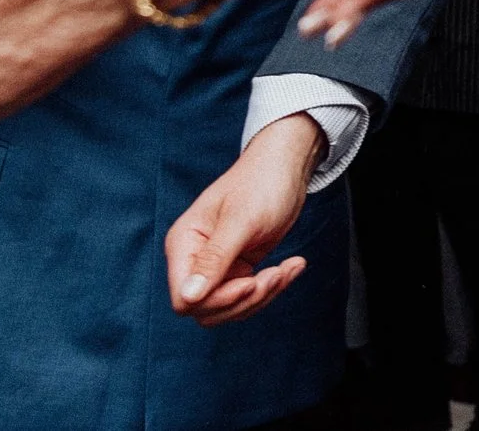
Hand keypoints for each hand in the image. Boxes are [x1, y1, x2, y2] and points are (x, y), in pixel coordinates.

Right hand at [167, 114, 320, 324]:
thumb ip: (214, 259)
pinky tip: (294, 265)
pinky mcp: (239, 268)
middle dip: (245, 300)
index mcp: (184, 244)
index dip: (217, 301)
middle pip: (207, 310)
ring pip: (231, 308)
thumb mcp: (241, 220)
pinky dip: (274, 286)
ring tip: (288, 267)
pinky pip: (250, 296)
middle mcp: (195, 259)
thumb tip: (187, 298)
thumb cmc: (261, 183)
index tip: (249, 282)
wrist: (286, 167)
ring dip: (263, 295)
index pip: (185, 299)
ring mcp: (217, 266)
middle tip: (275, 274)